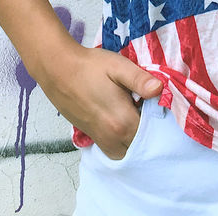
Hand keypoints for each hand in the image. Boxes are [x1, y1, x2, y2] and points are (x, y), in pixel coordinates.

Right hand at [36, 43, 163, 158]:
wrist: (58, 69)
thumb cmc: (90, 66)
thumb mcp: (118, 66)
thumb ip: (140, 80)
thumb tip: (160, 89)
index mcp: (122, 121)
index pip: (153, 132)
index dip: (160, 119)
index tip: (159, 105)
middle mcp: (112, 137)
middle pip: (142, 146)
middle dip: (150, 132)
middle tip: (149, 110)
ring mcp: (100, 139)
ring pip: (127, 152)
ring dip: (136, 140)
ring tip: (136, 117)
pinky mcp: (91, 137)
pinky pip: (114, 150)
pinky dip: (123, 143)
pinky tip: (123, 123)